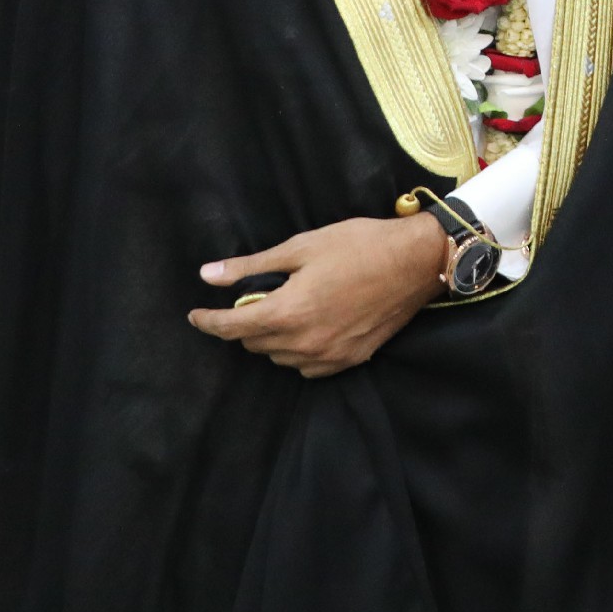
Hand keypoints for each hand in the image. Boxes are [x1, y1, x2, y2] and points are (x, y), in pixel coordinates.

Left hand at [187, 214, 450, 377]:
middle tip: (256, 297)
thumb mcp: (302, 246)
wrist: (416, 262)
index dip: (208, 322)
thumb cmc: (359, 245)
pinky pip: (308, 366)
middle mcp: (305, 343)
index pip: (232, 328)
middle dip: (245, 323)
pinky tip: (309, 328)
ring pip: (280, 357)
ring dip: (272, 338)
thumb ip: (253, 266)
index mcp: (289, 312)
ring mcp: (329, 356)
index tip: (196, 314)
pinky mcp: (350, 360)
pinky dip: (298, 351)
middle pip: (254, 344)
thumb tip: (207, 274)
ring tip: (286, 309)